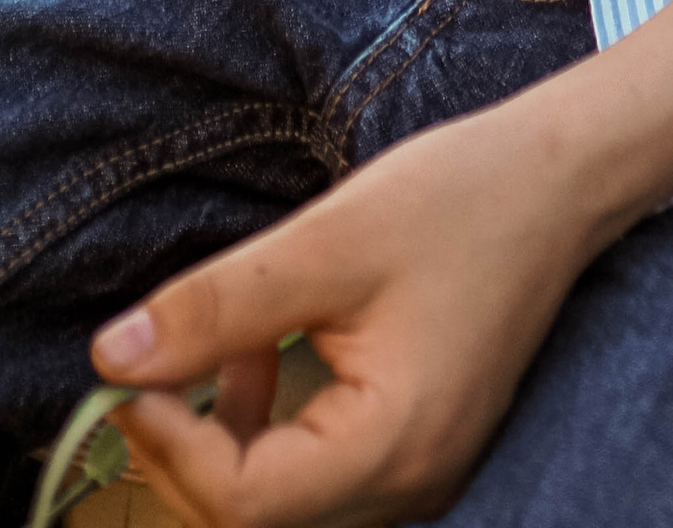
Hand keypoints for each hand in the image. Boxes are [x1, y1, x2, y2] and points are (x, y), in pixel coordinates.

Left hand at [88, 103, 602, 526]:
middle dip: (187, 450)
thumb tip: (112, 356)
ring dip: (225, 440)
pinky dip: (270, 427)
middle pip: (258, 516)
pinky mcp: (416, 444)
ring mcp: (419, 472)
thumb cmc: (458, 199)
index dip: (168, 443)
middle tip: (147, 367)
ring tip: (215, 348)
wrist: (560, 178)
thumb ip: (218, 307)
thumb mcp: (327, 241)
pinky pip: (319, 471)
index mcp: (393, 446)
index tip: (128, 371)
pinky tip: (262, 354)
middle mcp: (411, 484)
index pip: (242, 502)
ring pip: (283, 500)